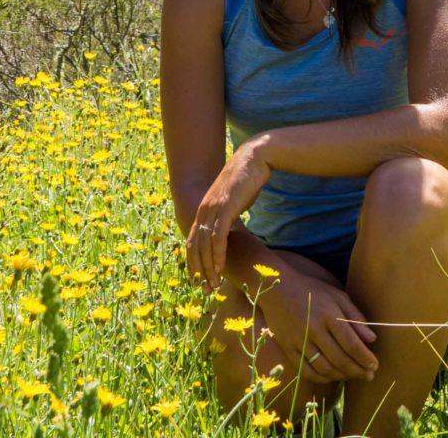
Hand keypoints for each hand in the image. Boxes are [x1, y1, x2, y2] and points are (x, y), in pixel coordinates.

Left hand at [185, 143, 269, 294]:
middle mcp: (203, 210)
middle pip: (194, 246)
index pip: (193, 241)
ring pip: (204, 245)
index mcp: (204, 210)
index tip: (200, 279)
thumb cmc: (248, 181)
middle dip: (198, 270)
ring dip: (207, 267)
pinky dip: (217, 254)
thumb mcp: (234, 202)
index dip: (194, 262)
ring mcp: (213, 209)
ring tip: (214, 283)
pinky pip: (217, 237)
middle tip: (205, 288)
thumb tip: (231, 230)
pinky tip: (220, 267)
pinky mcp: (225, 208)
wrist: (254, 158)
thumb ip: (229, 216)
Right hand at [259, 264, 379, 383]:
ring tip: (354, 376)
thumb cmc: (312, 291)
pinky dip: (321, 378)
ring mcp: (299, 341)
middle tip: (369, 375)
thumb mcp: (337, 296)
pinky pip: (306, 370)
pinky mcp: (288, 349)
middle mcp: (314, 330)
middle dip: (357, 370)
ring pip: (324, 368)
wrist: (278, 289)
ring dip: (342, 376)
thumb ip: (355, 317)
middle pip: (339, 359)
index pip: (351, 343)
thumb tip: (372, 338)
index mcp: (329, 315)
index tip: (375, 365)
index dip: (365, 358)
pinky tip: (332, 377)